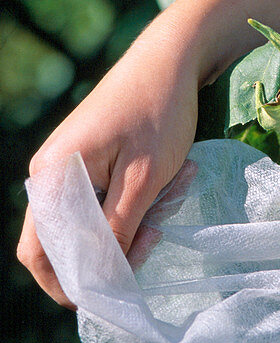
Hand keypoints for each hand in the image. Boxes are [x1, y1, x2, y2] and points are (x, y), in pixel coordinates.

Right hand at [17, 17, 200, 306]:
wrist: (172, 58)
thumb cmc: (159, 113)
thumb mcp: (144, 180)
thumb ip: (117, 232)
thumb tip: (98, 280)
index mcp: (51, 178)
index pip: (43, 254)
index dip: (78, 283)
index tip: (127, 284)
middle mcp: (49, 174)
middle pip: (67, 243)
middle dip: (115, 249)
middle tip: (156, 232)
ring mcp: (68, 167)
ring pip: (94, 223)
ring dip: (134, 222)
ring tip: (170, 194)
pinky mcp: (89, 162)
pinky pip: (106, 201)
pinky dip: (137, 203)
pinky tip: (168, 183)